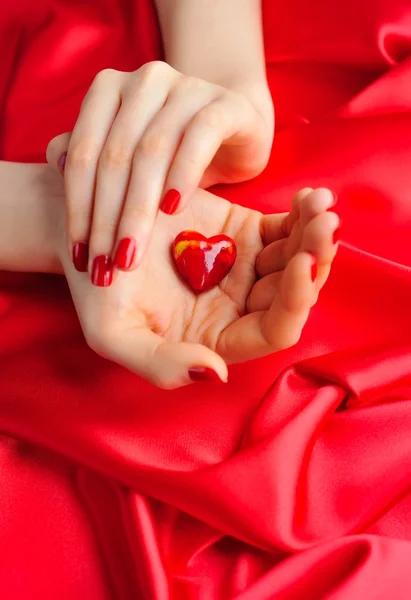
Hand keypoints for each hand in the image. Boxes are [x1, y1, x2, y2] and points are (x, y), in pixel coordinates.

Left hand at [47, 62, 272, 280]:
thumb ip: (93, 153)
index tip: (79, 256)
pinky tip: (173, 212)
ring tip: (131, 255)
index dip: (77, 208)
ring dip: (138, 211)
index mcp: (109, 89)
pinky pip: (199, 139)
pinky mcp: (224, 104)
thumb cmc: (175, 148)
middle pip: (115, 157)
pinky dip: (182, 176)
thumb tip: (58, 163)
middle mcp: (143, 81)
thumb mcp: (130, 154)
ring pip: (151, 152)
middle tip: (105, 266)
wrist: (237, 127)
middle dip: (106, 220)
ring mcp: (185, 87)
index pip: (83, 153)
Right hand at [56, 187, 339, 388]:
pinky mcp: (245, 234)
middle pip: (294, 292)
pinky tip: (311, 198)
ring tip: (322, 206)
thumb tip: (215, 374)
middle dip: (315, 259)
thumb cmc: (96, 286)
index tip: (301, 263)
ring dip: (315, 234)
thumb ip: (159, 365)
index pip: (273, 331)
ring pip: (296, 257)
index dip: (294, 302)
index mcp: (218, 338)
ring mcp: (246, 269)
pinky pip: (285, 229)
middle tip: (326, 225)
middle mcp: (240, 307)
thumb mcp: (112, 334)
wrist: (91, 228)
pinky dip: (301, 215)